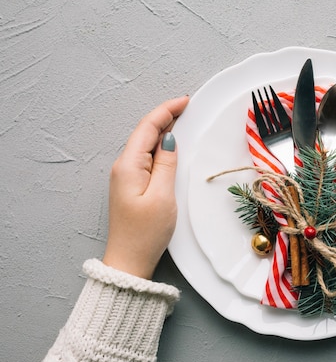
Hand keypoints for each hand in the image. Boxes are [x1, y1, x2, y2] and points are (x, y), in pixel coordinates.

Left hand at [103, 96, 188, 278]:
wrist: (129, 260)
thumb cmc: (145, 233)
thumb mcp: (162, 196)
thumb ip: (166, 164)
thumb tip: (169, 140)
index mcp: (128, 166)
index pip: (147, 128)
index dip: (166, 111)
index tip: (184, 101)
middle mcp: (123, 167)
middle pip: (144, 132)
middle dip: (165, 116)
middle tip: (186, 106)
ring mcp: (126, 176)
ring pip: (145, 144)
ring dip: (162, 130)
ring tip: (181, 119)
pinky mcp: (131, 185)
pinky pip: (145, 157)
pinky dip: (159, 146)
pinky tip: (170, 145)